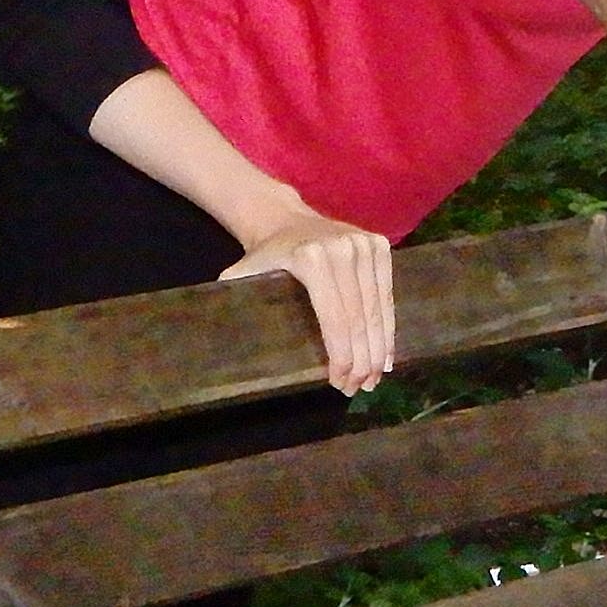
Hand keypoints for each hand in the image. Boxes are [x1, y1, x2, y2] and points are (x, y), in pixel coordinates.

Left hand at [224, 207, 397, 391]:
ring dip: (378, 349)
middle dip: (362, 359)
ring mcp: (365, 245)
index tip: (339, 382)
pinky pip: (386, 294)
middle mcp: (343, 249)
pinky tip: (386, 354)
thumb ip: (232, 299)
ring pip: (377, 308)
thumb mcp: (244, 273)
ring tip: (373, 379)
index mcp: (312, 259)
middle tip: (359, 388)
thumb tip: (217, 340)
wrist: (284, 217)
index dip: (341, 355)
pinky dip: (388, 327)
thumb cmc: (265, 255)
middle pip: (359, 317)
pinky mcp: (379, 245)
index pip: (335, 317)